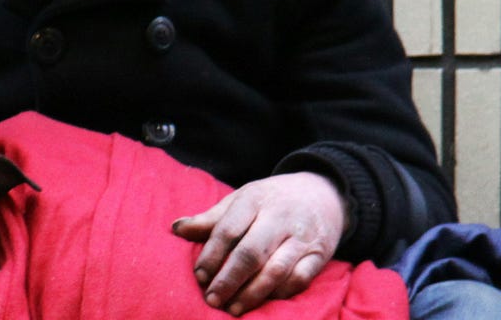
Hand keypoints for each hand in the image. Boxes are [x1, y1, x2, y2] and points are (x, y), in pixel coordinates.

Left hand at [171, 172, 347, 315]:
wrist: (324, 193)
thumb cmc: (272, 200)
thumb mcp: (242, 200)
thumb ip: (211, 218)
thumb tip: (176, 228)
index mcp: (254, 200)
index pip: (228, 230)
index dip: (211, 255)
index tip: (199, 276)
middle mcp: (279, 217)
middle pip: (251, 253)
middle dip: (228, 280)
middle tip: (212, 299)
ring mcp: (302, 237)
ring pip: (276, 270)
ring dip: (252, 293)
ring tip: (233, 308)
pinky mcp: (319, 255)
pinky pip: (300, 279)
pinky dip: (280, 294)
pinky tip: (263, 302)